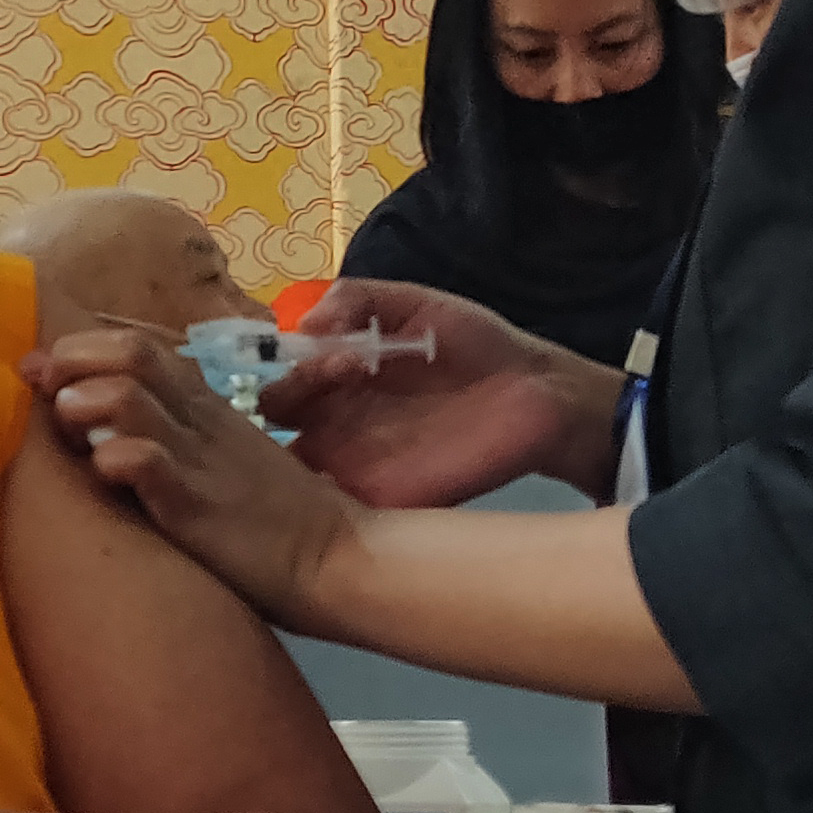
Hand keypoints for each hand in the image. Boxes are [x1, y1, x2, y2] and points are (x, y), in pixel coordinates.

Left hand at [29, 327, 364, 621]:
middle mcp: (200, 419)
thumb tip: (116, 433)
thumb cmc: (280, 517)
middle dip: (74, 356)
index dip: (83, 346)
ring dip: (85, 401)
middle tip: (40, 382)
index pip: (140, 345)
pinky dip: (115, 457)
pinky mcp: (197, 503)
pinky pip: (148, 462)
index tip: (43, 367)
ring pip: (130, 395)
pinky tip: (103, 469)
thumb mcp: (229, 459)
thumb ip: (183, 437)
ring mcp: (199, 458)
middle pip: (130, 351)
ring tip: (67, 422)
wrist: (339, 559)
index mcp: (206, 406)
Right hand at [267, 279, 622, 505]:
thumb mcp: (411, 303)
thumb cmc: (473, 345)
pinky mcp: (384, 499)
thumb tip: (303, 321)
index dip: (283, 367)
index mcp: (335, 383)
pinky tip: (341, 459)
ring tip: (351, 404)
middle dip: (287, 396)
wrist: (537, 392)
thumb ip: (354, 299)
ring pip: (290, 473)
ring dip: (298, 441)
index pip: (277, 386)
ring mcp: (356, 468)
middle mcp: (336, 427)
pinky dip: (318, 493)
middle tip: (343, 371)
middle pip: (274, 429)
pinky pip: (331, 514)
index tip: (326, 347)